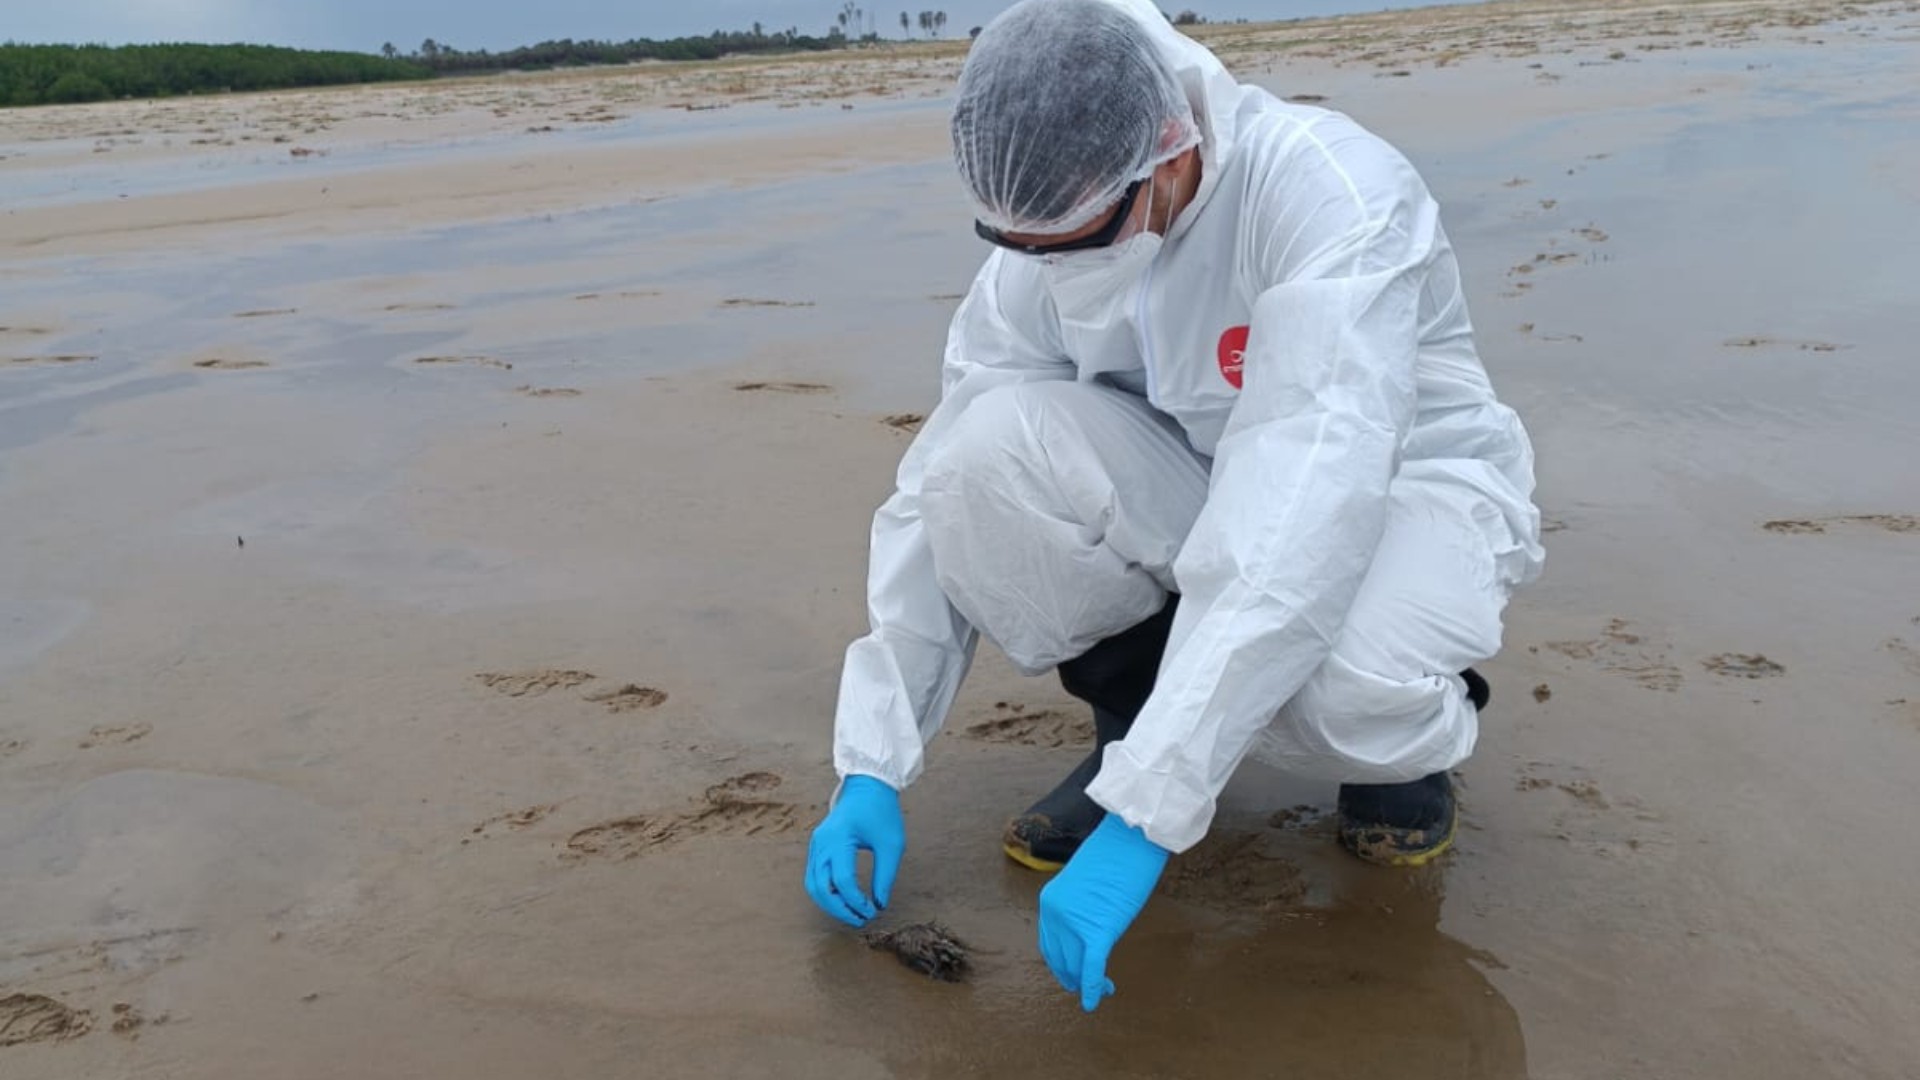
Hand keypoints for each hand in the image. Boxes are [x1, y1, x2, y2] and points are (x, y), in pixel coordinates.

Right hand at [804, 775, 904, 926]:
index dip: (857, 901)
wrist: (868, 785)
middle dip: (839, 909)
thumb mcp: (891, 845)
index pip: (843, 880)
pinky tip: (844, 900)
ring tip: (851, 914)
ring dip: (830, 904)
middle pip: (821, 887)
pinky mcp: (817, 847)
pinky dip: (826, 892)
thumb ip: (885, 876)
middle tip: (860, 920)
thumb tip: (880, 904)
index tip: (873, 911)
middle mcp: (821, 842)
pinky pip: (814, 876)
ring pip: (813, 885)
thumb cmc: (882, 811)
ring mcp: (816, 845)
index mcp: (839, 838)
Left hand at [1037, 813, 1168, 1011]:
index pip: (1050, 945)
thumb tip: (1090, 931)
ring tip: (1105, 990)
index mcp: (1049, 902)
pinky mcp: (1098, 929)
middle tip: (1092, 986)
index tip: (1075, 974)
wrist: (1130, 837)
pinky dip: (1095, 988)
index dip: (1062, 964)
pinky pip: (1092, 967)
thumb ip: (1080, 909)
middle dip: (1074, 977)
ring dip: (1087, 983)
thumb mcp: (1086, 885)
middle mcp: (1054, 914)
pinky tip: (1097, 1001)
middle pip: (1061, 960)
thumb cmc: (1115, 854)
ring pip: (1077, 966)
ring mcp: (1074, 923)